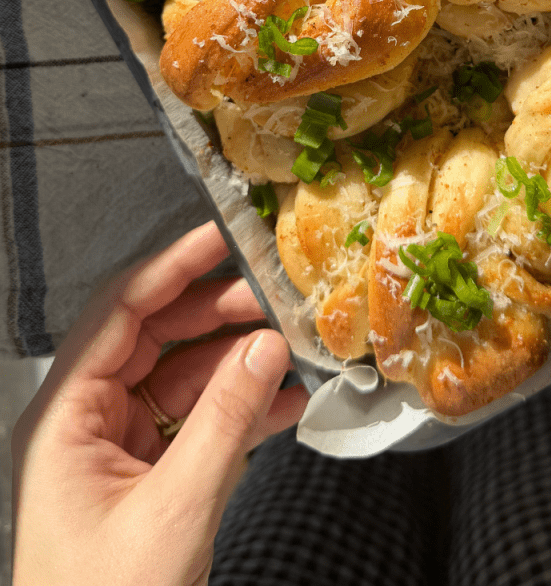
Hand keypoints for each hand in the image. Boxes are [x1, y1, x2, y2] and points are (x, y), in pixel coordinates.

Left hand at [11, 221, 307, 585]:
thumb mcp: (173, 510)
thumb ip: (225, 421)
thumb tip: (267, 349)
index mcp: (63, 417)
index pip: (118, 312)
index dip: (172, 267)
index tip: (222, 238)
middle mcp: (84, 422)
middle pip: (154, 337)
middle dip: (217, 314)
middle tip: (273, 296)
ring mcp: (116, 450)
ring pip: (181, 379)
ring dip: (237, 363)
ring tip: (290, 346)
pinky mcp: (147, 479)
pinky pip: (195, 424)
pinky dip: (240, 411)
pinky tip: (285, 402)